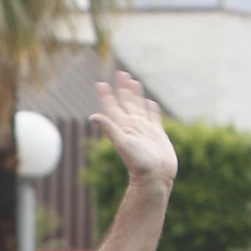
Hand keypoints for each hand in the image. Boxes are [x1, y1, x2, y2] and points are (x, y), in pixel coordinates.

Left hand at [96, 69, 176, 187]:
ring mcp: (145, 129)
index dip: (106, 95)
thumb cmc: (139, 163)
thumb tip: (93, 116)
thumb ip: (110, 128)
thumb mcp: (123, 143)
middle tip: (119, 73)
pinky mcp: (157, 134)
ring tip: (133, 81)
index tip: (100, 83)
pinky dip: (152, 109)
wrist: (156, 177)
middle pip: (126, 102)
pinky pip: (154, 117)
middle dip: (122, 88)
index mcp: (123, 126)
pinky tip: (151, 102)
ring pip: (139, 106)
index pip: (112, 107)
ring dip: (135, 94)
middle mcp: (133, 126)